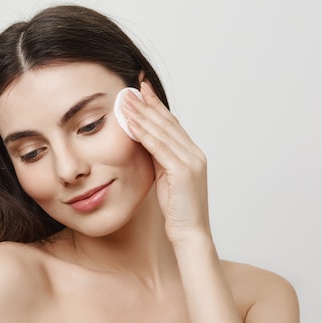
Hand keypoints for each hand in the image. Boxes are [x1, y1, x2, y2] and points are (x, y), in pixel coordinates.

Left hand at [123, 81, 211, 246]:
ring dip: (143, 114)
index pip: (172, 124)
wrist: (190, 235)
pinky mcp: (183, 171)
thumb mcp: (166, 181)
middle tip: (132, 87)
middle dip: (149, 104)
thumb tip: (143, 145)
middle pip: (168, 122)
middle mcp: (195, 154)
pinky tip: (131, 122)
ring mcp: (191, 161)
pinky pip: (159, 147)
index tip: (142, 91)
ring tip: (126, 100)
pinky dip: (144, 133)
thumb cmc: (178, 212)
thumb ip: (159, 162)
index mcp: (192, 155)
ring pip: (163, 131)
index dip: (157, 107)